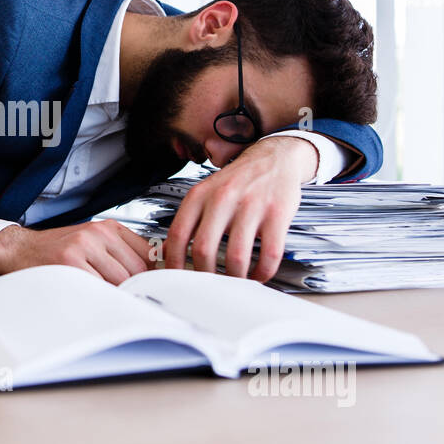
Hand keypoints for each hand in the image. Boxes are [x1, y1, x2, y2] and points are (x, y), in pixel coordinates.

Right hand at [0, 219, 155, 284]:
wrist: (19, 249)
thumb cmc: (55, 250)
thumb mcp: (91, 242)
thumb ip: (118, 253)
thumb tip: (150, 273)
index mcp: (107, 227)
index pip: (147, 252)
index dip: (150, 274)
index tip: (149, 286)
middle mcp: (98, 233)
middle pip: (137, 268)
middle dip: (133, 286)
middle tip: (124, 297)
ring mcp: (84, 246)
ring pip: (121, 279)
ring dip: (116, 293)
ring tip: (104, 296)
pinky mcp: (71, 262)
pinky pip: (100, 286)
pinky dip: (100, 296)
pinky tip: (90, 296)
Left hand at [164, 135, 315, 280]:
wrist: (273, 159)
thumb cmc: (237, 181)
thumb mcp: (205, 193)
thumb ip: (188, 221)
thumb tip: (166, 253)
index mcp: (200, 195)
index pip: (178, 234)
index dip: (174, 262)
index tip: (176, 279)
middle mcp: (222, 198)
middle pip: (204, 250)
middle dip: (205, 275)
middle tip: (210, 284)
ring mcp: (251, 205)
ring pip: (236, 257)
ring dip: (235, 278)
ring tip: (236, 281)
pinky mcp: (277, 214)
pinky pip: (269, 254)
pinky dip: (263, 272)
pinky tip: (259, 273)